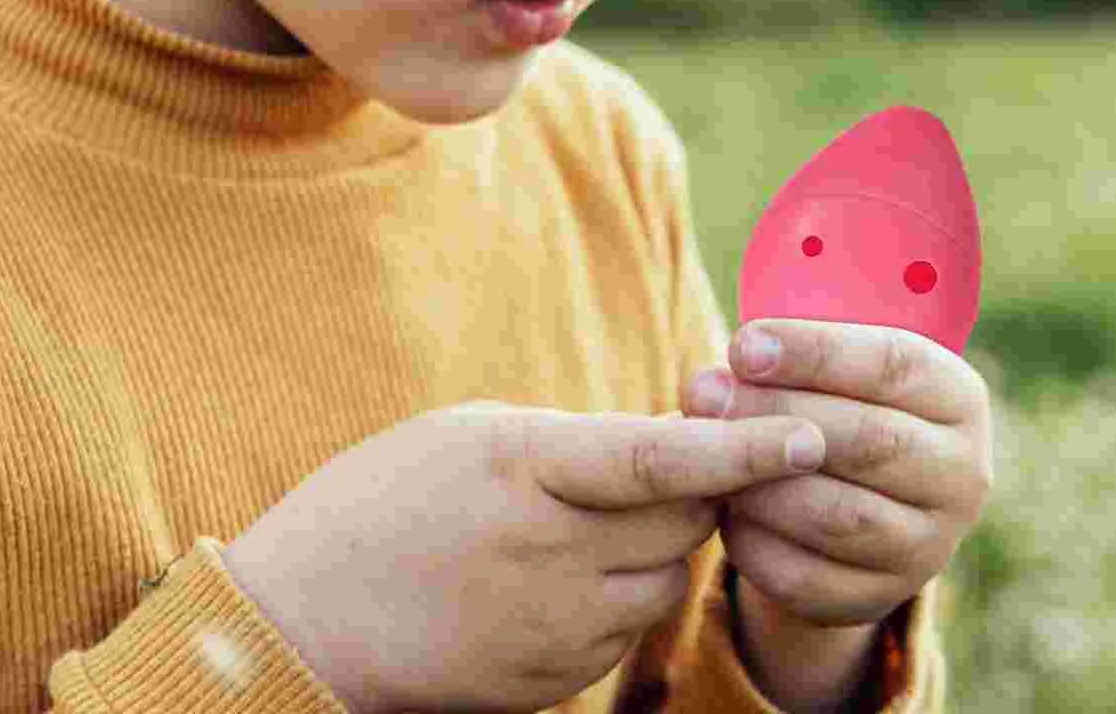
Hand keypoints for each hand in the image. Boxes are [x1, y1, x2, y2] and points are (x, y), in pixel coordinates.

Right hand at [221, 399, 826, 713]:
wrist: (307, 615)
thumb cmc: (380, 499)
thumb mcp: (469, 436)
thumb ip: (566, 444)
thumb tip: (654, 453)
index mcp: (523, 468)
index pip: (661, 458)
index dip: (744, 448)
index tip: (808, 434)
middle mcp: (549, 551)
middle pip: (683, 522)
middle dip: (703, 490)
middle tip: (680, 460)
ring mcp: (552, 626)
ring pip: (663, 579)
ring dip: (660, 544)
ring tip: (591, 518)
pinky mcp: (552, 681)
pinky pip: (623, 628)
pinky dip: (617, 593)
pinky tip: (559, 572)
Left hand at [682, 319, 993, 629]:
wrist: (846, 491)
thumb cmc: (827, 397)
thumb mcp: (825, 362)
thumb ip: (786, 354)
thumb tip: (720, 377)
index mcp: (956, 395)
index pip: (893, 363)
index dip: (814, 351)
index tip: (742, 346)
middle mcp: (961, 474)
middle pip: (867, 439)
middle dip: (774, 413)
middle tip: (703, 395)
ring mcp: (930, 545)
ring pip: (840, 515)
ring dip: (761, 482)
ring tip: (705, 452)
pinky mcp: (881, 596)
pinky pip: (811, 577)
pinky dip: (756, 541)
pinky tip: (720, 506)